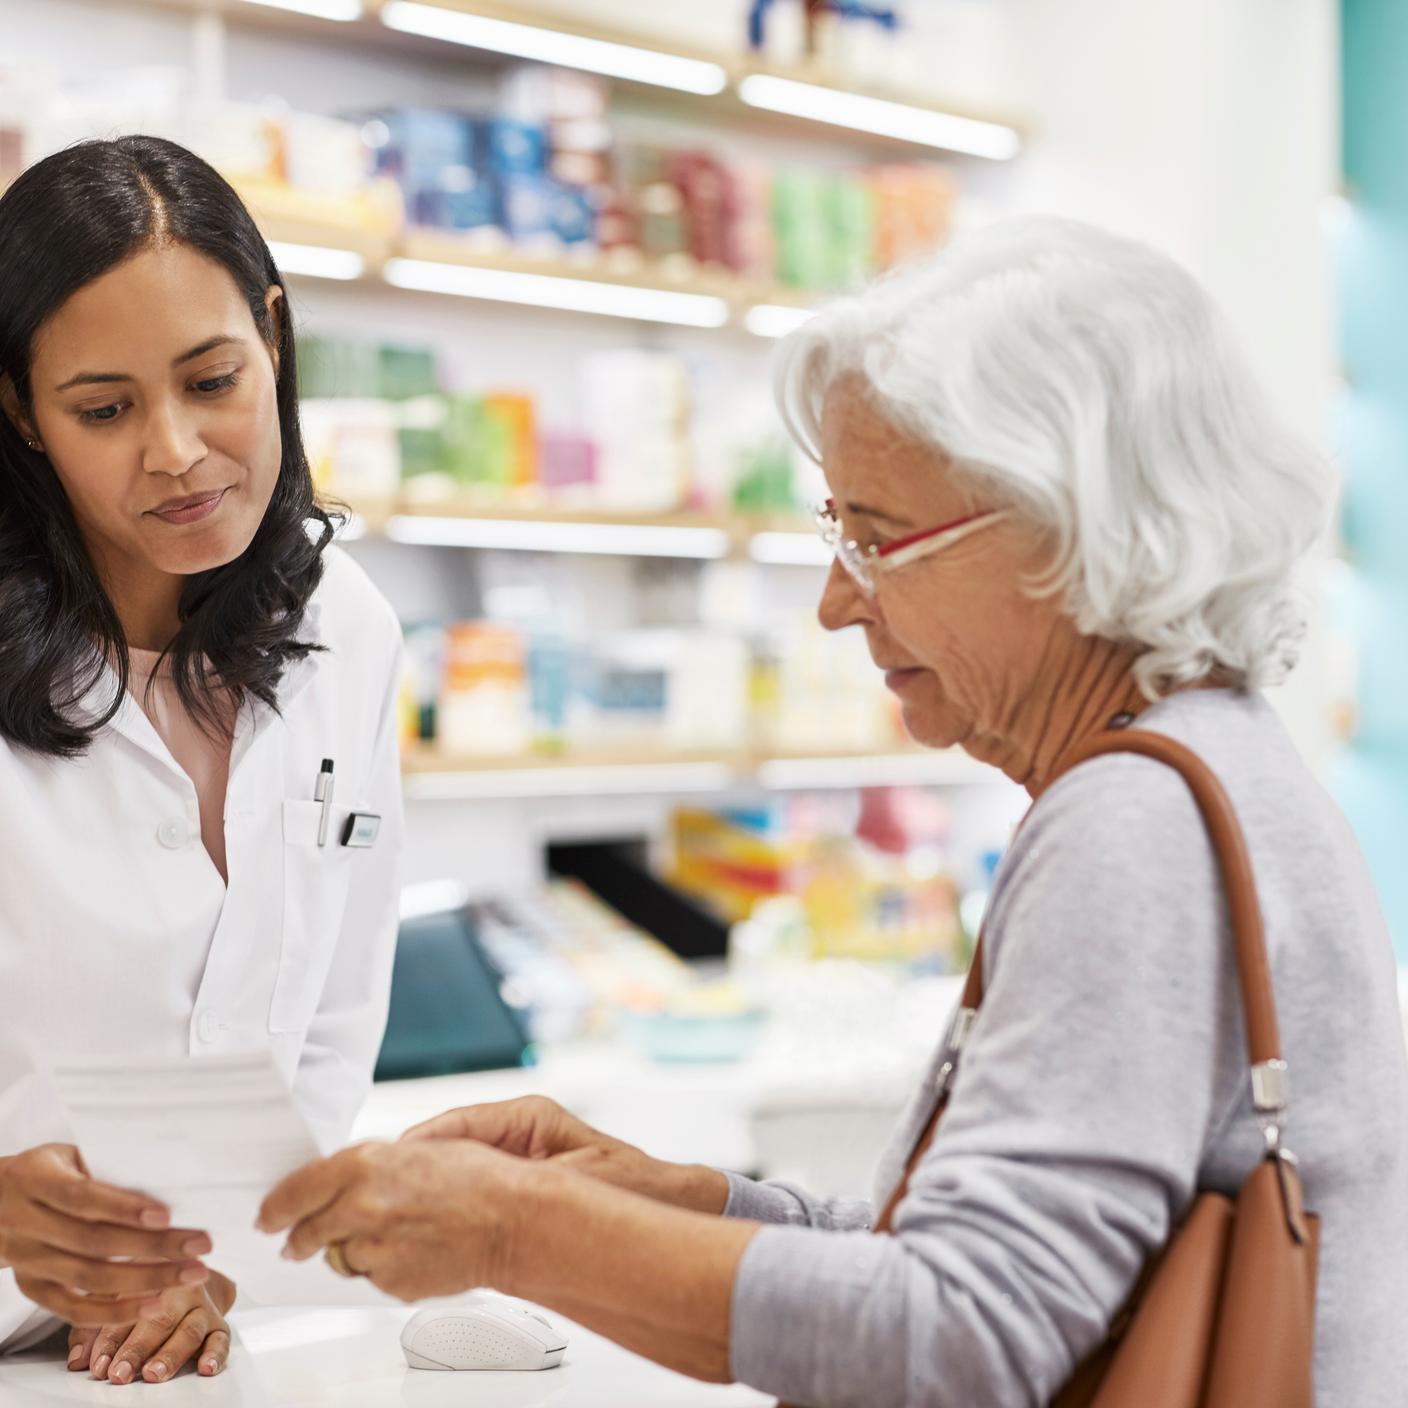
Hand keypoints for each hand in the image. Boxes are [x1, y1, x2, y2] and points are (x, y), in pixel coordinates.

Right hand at [0, 1145, 211, 1325]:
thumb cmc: (46, 1170)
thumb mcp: (67, 1154)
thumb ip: (104, 1166)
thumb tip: (169, 1175)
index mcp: (34, 1180)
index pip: (81, 1197)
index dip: (123, 1208)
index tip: (166, 1215)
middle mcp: (26, 1224)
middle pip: (93, 1242)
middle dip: (153, 1246)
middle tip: (202, 1245)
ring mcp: (27, 1260)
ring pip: (88, 1278)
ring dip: (146, 1280)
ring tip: (192, 1275)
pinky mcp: (31, 1286)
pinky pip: (72, 1309)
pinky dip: (114, 1311)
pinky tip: (154, 1304)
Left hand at [67, 1272, 233, 1383]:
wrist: (188, 1272)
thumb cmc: (142, 1289)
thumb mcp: (111, 1296)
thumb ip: (92, 1327)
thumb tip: (77, 1360)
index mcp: (150, 1277)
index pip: (128, 1308)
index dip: (110, 1338)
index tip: (96, 1363)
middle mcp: (180, 1289)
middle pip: (160, 1319)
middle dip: (138, 1348)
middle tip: (119, 1372)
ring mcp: (202, 1307)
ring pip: (189, 1330)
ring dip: (171, 1354)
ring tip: (154, 1373)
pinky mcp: (219, 1324)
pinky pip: (222, 1339)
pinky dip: (216, 1354)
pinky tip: (205, 1368)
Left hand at [258, 1140, 533, 1302]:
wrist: (512, 1220)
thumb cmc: (479, 1178)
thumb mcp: (419, 1148)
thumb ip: (372, 1166)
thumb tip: (346, 1180)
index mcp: (363, 1166)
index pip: (296, 1190)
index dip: (277, 1205)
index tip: (269, 1214)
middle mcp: (359, 1208)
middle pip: (307, 1233)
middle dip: (302, 1236)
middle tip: (301, 1239)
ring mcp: (373, 1250)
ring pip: (341, 1257)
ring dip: (353, 1248)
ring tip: (391, 1233)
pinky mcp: (390, 1282)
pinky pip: (372, 1276)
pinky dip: (383, 1265)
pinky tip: (412, 1248)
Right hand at [402, 1097, 726, 1212]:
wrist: (665, 1209)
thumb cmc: (633, 1185)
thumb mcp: (577, 1175)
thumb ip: (529, 1178)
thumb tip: (478, 1176)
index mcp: (528, 1118)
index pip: (459, 1123)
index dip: (422, 1145)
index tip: (393, 1162)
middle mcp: (516, 1135)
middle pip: (448, 1146)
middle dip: (417, 1169)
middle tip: (384, 1192)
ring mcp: (513, 1162)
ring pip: (454, 1171)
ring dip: (429, 1190)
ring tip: (398, 1214)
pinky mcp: (514, 1191)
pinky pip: (468, 1196)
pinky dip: (447, 1213)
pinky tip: (429, 1233)